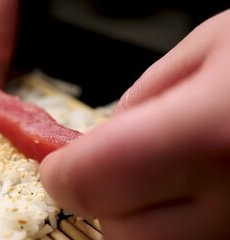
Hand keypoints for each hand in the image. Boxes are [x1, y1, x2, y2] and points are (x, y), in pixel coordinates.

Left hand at [41, 9, 229, 239]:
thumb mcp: (214, 43)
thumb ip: (148, 97)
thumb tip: (106, 136)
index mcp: (214, 133)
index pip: (91, 181)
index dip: (64, 172)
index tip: (60, 163)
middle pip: (120, 231)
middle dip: (104, 199)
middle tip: (118, 166)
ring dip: (142, 216)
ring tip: (168, 173)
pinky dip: (181, 224)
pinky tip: (201, 188)